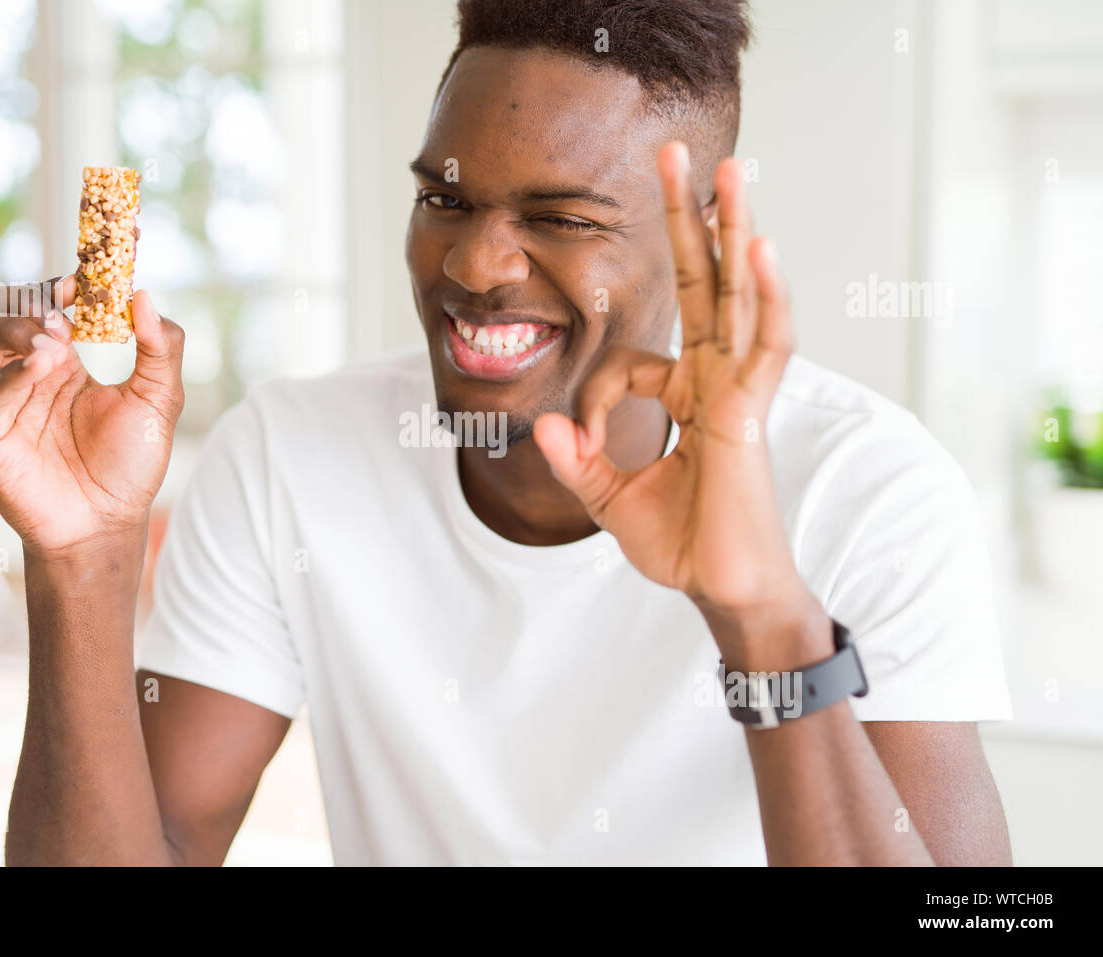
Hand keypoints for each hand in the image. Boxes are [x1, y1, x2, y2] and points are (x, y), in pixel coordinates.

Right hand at [0, 276, 184, 556]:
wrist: (108, 523)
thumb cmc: (129, 464)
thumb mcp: (159, 400)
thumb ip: (161, 348)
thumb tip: (144, 295)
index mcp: (60, 358)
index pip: (46, 299)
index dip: (65, 279)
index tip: (93, 270)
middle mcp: (22, 370)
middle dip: (30, 298)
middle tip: (67, 309)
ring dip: (13, 326)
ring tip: (54, 340)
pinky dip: (10, 376)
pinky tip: (42, 367)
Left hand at [535, 142, 824, 654]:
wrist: (721, 590)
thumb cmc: (681, 542)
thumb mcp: (610, 497)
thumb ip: (578, 459)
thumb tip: (545, 425)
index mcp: (686, 393)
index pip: (631, 361)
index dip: (595, 399)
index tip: (583, 443)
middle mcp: (716, 380)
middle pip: (703, 284)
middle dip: (690, 220)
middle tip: (677, 154)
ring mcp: (738, 391)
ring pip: (738, 297)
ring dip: (734, 233)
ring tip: (731, 172)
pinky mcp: (752, 413)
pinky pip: (764, 347)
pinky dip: (766, 301)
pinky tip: (759, 251)